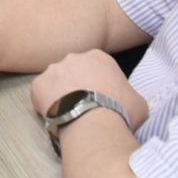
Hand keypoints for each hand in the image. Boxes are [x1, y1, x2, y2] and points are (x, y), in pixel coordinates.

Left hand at [31, 50, 148, 129]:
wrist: (95, 120)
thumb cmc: (121, 110)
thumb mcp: (138, 101)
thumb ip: (129, 96)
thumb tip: (128, 104)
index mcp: (99, 57)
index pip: (96, 67)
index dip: (98, 84)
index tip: (100, 98)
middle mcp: (74, 57)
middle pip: (74, 71)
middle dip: (77, 86)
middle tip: (83, 107)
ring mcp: (54, 69)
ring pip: (55, 82)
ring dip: (60, 95)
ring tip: (69, 114)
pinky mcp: (39, 85)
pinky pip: (41, 94)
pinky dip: (46, 104)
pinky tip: (57, 116)